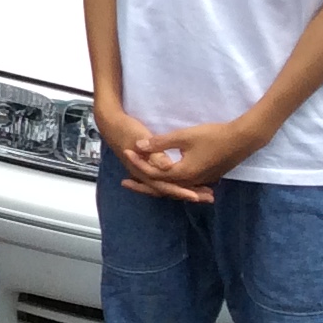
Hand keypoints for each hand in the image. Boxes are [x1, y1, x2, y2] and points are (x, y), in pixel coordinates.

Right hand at [94, 99, 216, 201]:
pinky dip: (181, 183)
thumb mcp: (141, 138)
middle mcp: (145, 176)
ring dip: (187, 189)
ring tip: (206, 193)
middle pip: (169, 190)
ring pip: (170, 186)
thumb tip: (167, 166)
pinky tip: (192, 182)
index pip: (164, 186)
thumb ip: (155, 153)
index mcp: (143, 171)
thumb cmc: (127, 129)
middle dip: (189, 194)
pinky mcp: (151, 168)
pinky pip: (168, 180)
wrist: (112, 124)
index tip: (197, 196)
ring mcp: (148, 173)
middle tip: (209, 198)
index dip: (181, 191)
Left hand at [130, 119, 263, 196]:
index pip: (154, 173)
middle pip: (161, 186)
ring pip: (173, 187)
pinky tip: (166, 179)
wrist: (244, 139)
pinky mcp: (207, 176)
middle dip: (142, 184)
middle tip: (124, 182)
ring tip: (141, 182)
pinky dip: (171, 183)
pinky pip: (183, 184)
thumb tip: (139, 145)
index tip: (126, 152)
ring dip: (156, 185)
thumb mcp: (184, 136)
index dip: (138, 163)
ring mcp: (200, 180)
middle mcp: (190, 181)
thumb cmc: (214, 136)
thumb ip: (161, 142)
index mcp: (183, 173)